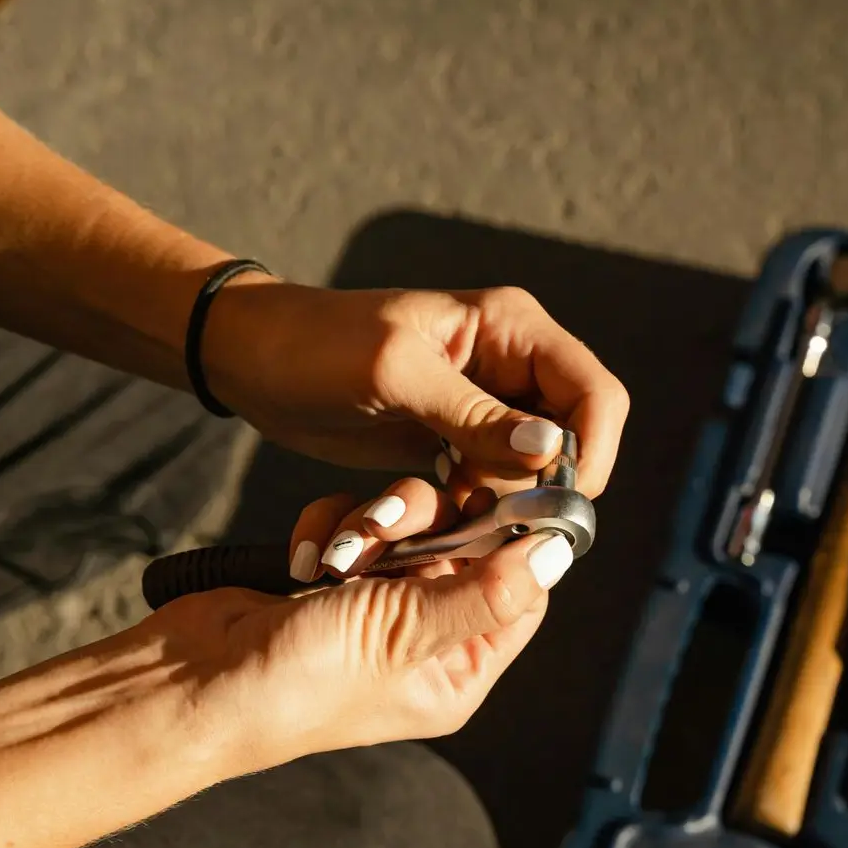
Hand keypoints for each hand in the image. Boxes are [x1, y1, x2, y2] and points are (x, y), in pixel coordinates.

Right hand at [152, 476, 574, 762]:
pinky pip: (359, 521)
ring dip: (373, 522)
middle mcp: (426, 640)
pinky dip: (333, 525)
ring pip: (412, 524)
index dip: (516, 542)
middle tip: (392, 524)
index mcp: (458, 673)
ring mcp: (376, 604)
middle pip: (468, 546)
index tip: (505, 491)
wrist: (188, 680)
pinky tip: (306, 556)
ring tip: (339, 554)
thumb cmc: (296, 682)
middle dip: (428, 523)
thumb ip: (484, 591)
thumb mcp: (404, 634)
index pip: (521, 594)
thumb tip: (557, 554)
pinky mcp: (334, 573)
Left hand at [203, 279, 629, 497]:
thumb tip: (551, 452)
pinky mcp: (459, 440)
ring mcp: (489, 405)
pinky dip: (474, 508)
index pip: (596, 395)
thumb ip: (475, 415)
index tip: (554, 506)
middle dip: (544, 487)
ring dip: (505, 504)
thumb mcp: (393, 375)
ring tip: (452, 517)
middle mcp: (514, 364)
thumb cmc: (314, 346)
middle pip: (576, 439)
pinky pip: (494, 485)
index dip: (590, 454)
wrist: (251, 360)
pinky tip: (435, 516)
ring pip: (535, 472)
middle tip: (492, 519)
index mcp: (513, 328)